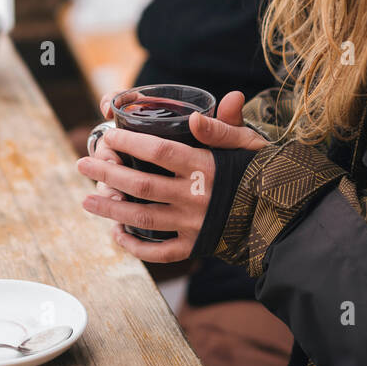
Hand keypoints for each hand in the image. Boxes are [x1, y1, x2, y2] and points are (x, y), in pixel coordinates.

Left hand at [77, 90, 266, 260]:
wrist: (284, 217)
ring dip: (112, 209)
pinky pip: (161, 251)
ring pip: (144, 218)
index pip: (161, 153)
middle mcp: (195, 197)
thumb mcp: (249, 142)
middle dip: (108, 174)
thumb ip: (222, 126)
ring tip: (86, 201)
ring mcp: (194, 224)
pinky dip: (136, 246)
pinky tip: (116, 235)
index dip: (132, 144)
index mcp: (206, 167)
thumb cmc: (264, 172)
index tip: (109, 135)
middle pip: (143, 185)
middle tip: (82, 164)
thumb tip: (195, 114)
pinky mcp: (196, 247)